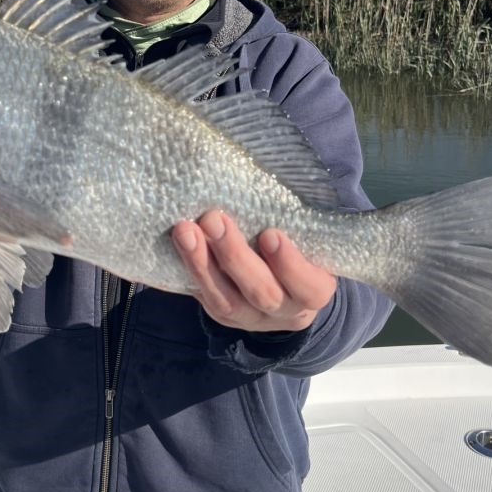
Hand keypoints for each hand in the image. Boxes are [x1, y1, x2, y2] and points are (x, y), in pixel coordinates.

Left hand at [172, 210, 335, 332]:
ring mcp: (250, 317)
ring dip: (202, 263)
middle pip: (261, 292)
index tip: (270, 234)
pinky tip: (178, 244)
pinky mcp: (222, 313)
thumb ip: (295, 220)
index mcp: (312, 290)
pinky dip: (189, 269)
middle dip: (234, 256)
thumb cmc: (299, 246)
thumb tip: (275, 174)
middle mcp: (283, 310)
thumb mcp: (307, 238)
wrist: (284, 284)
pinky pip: (203, 296)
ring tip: (184, 230)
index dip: (290, 265)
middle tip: (213, 219)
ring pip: (225, 300)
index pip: (309, 287)